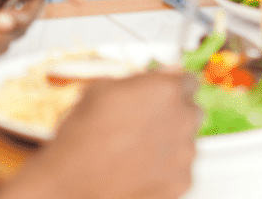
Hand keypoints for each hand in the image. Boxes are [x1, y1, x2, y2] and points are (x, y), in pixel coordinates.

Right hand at [0, 71, 201, 198]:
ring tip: (139, 150)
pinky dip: (168, 170)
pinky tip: (142, 170)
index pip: (189, 81)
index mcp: (165, 90)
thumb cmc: (80, 139)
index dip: (174, 88)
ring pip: (188, 141)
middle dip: (175, 114)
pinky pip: (182, 170)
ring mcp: (183, 154)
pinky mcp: (180, 183)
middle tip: (149, 123)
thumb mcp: (102, 89)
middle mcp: (181, 120)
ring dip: (172, 143)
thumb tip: (156, 76)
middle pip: (192, 111)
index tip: (167, 94)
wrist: (69, 185)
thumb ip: (139, 80)